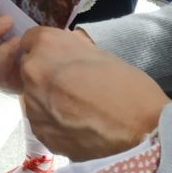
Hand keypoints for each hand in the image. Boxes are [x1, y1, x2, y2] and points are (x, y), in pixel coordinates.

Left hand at [19, 27, 169, 160]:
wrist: (141, 132)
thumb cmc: (128, 87)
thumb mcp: (100, 53)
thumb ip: (73, 50)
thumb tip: (63, 53)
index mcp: (48, 44)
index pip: (30, 39)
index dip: (46, 49)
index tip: (58, 58)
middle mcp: (33, 70)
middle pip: (30, 67)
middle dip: (46, 73)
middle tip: (72, 84)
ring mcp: (33, 103)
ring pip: (33, 95)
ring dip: (48, 98)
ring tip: (77, 109)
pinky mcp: (38, 131)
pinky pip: (41, 119)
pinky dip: (53, 121)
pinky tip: (76, 125)